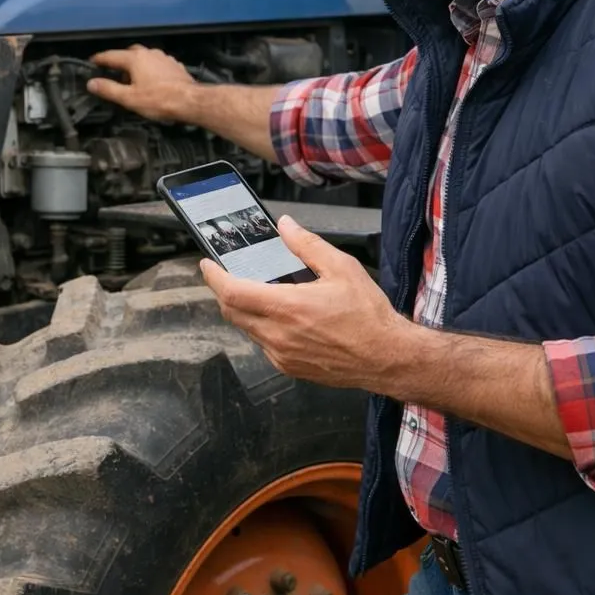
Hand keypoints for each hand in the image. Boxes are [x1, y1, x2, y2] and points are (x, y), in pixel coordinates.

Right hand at [86, 45, 198, 122]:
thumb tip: (92, 83)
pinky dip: (150, 68)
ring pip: (145, 56)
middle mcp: (149, 53)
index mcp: (135, 59)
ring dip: (136, 64)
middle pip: (129, 52)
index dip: (99, 59)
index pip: (111, 56)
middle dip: (120, 60)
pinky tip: (152, 79)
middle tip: (113, 72)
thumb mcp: (129, 98)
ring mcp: (164, 58)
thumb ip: (108, 89)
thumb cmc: (159, 100)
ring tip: (132, 78)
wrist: (190, 101)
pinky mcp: (174, 65)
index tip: (92, 61)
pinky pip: (158, 63)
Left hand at [199, 215, 411, 391]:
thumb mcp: (342, 268)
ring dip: (244, 310)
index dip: (214, 277)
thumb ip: (307, 245)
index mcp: (288, 307)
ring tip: (259, 293)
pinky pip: (263, 344)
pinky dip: (263, 328)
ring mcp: (282, 355)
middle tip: (229, 275)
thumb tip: (285, 226)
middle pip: (232, 312)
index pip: (233, 292)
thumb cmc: (368, 316)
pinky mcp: (290, 368)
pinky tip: (283, 317)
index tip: (207, 265)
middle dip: (225, 292)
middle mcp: (279, 335)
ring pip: (247, 329)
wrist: (387, 357)